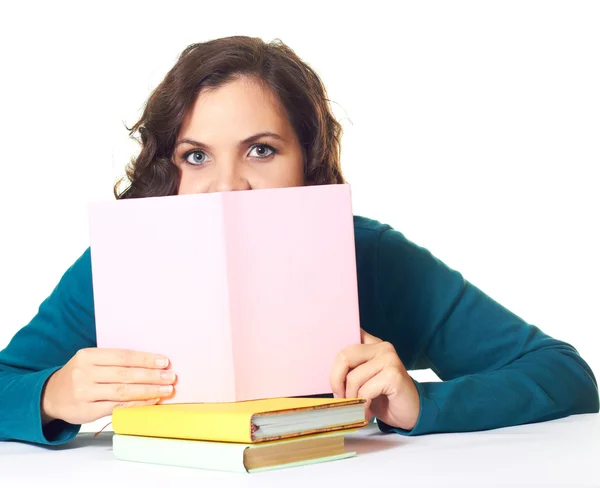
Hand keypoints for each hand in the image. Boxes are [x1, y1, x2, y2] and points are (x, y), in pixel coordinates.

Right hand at [41, 348, 175, 424]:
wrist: (50, 395)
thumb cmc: (79, 375)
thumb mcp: (91, 361)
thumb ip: (115, 361)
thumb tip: (151, 362)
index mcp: (87, 356)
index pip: (123, 356)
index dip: (145, 359)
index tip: (164, 361)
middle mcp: (84, 373)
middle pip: (125, 374)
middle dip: (151, 375)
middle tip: (170, 376)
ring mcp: (84, 393)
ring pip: (123, 391)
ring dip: (148, 390)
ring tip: (166, 389)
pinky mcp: (87, 411)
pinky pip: (117, 407)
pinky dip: (137, 404)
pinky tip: (151, 401)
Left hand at [330, 329, 419, 430]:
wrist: (411, 413)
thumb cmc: (383, 397)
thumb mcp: (363, 379)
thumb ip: (349, 369)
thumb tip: (323, 371)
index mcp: (372, 343)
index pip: (346, 334)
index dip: (331, 348)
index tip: (327, 366)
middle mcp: (382, 347)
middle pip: (344, 356)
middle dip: (336, 381)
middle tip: (341, 398)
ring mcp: (389, 359)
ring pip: (353, 378)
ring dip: (351, 399)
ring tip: (358, 408)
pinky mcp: (393, 375)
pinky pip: (365, 390)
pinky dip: (362, 406)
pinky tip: (367, 412)